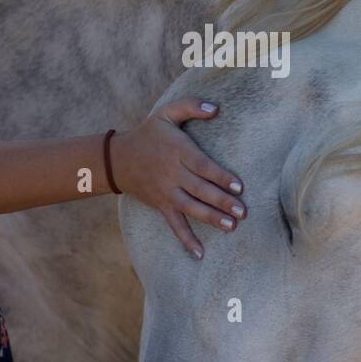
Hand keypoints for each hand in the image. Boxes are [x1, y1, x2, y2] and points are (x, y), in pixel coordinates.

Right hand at [109, 98, 245, 258]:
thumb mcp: (166, 113)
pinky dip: (186, 240)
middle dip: (222, 202)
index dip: (220, 176)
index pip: (202, 166)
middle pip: (200, 190)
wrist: (117, 159)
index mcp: (177, 151)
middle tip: (242, 211)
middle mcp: (172, 174)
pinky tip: (200, 254)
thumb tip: (216, 108)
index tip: (239, 186)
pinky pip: (174, 225)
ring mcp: (166, 192)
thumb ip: (190, 106)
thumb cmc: (149, 134)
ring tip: (231, 227)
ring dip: (211, 219)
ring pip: (191, 208)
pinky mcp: (161, 205)